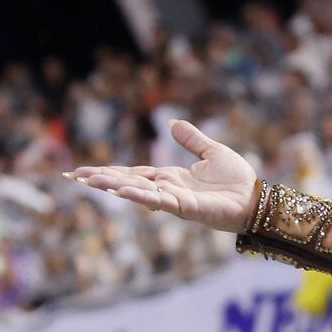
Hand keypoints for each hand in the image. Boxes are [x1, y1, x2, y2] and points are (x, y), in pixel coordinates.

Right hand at [68, 121, 259, 232]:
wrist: (257, 199)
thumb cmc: (237, 180)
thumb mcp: (212, 152)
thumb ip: (192, 139)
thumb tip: (173, 123)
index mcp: (170, 177)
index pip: (133, 173)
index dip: (109, 172)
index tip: (83, 172)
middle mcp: (168, 189)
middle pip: (129, 182)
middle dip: (102, 179)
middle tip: (74, 177)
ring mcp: (176, 200)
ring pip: (140, 192)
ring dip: (115, 186)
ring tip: (90, 182)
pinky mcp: (188, 208)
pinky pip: (161, 202)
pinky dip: (142, 197)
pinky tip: (123, 192)